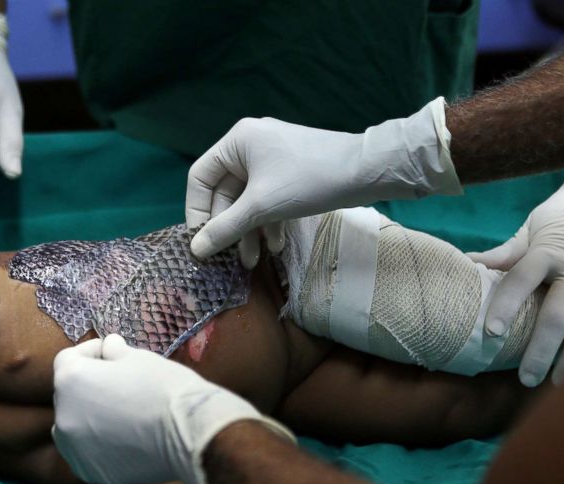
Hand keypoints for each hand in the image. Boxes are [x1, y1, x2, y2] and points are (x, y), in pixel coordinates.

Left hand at [51, 335, 294, 483]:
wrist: (190, 433)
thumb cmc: (165, 387)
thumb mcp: (139, 358)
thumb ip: (114, 352)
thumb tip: (109, 346)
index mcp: (70, 381)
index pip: (68, 360)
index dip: (90, 353)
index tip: (110, 354)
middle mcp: (62, 417)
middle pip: (69, 395)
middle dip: (89, 387)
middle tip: (119, 384)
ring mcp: (74, 450)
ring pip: (74, 427)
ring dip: (90, 418)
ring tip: (121, 414)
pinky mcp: (91, 473)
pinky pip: (87, 453)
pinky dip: (99, 446)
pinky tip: (124, 440)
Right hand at [186, 97, 460, 265]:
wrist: (367, 170)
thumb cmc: (307, 180)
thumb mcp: (262, 207)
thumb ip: (225, 228)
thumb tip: (196, 250)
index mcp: (237, 142)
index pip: (200, 178)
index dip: (196, 211)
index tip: (200, 241)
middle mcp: (250, 146)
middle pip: (224, 192)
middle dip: (228, 227)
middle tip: (227, 258)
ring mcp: (272, 159)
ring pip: (247, 200)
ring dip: (248, 231)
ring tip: (252, 261)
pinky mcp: (290, 172)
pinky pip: (267, 199)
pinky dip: (268, 222)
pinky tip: (275, 246)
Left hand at [469, 156, 563, 386]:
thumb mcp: (536, 226)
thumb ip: (508, 252)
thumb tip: (467, 262)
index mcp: (549, 251)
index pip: (522, 280)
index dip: (505, 306)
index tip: (491, 333)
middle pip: (557, 315)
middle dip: (540, 349)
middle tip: (525, 378)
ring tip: (556, 383)